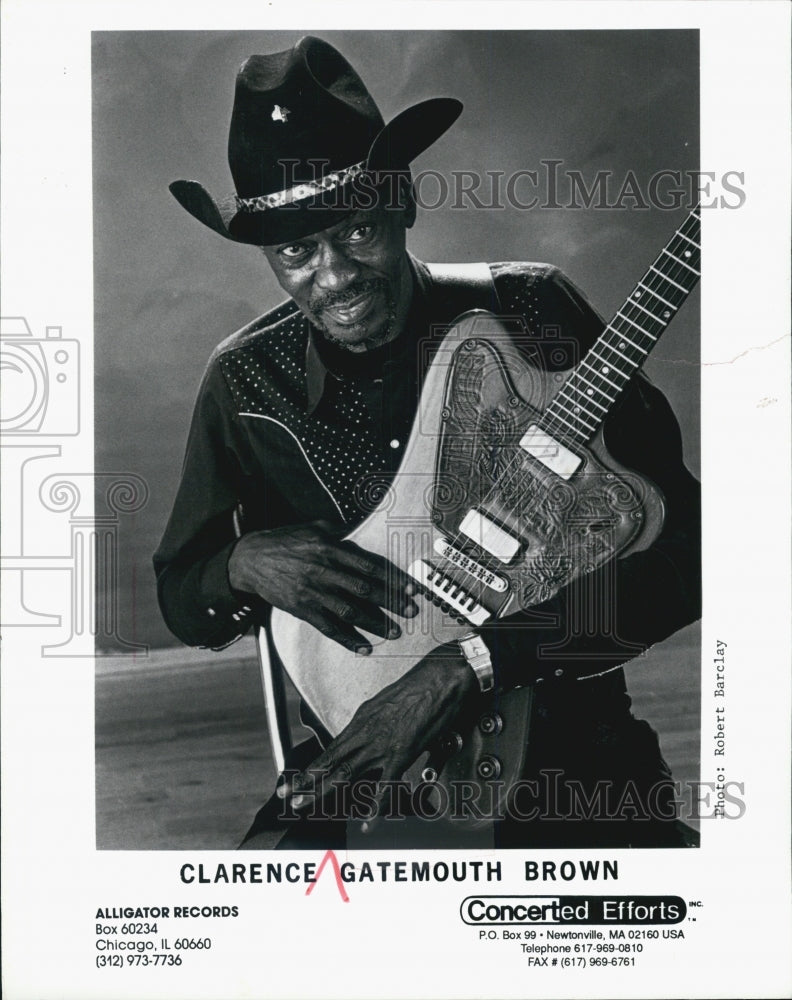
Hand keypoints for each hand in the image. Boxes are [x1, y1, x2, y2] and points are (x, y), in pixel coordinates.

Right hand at [227, 519, 418, 652]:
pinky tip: (364, 647)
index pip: (368, 565)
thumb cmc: (284, 541)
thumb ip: (339, 531)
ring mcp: (313, 593)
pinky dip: (348, 639)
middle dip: (391, 602)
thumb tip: (360, 532)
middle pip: (364, 590)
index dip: (392, 578)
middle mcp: (323, 572)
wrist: (250, 560)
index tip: (409, 587)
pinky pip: (328, 628)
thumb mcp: (313, 527)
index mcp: (330, 549)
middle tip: (411, 611)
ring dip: (375, 624)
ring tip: (394, 631)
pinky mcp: (303, 609)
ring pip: (349, 612)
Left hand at [278, 644, 478, 823]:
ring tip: (304, 805)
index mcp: (361, 721)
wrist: (439, 678)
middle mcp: (365, 734)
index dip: (309, 768)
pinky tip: (367, 821)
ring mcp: (381, 745)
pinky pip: (386, 784)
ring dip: (323, 791)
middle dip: (305, 782)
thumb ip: (370, 723)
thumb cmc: (417, 686)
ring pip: (345, 772)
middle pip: (329, 763)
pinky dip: (376, 804)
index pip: (329, 750)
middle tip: (287, 798)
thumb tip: (361, 735)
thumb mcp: (384, 703)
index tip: (292, 780)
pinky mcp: (402, 753)